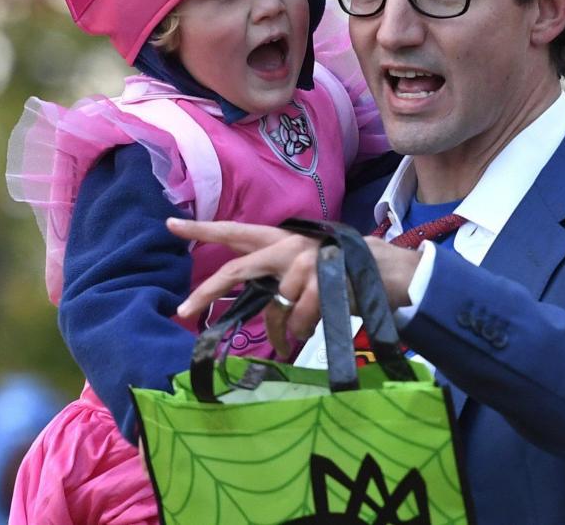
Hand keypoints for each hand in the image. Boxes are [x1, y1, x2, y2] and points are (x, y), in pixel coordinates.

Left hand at [168, 218, 420, 355]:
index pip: (238, 232)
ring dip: (279, 328)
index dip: (203, 229)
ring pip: (274, 302)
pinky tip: (309, 332)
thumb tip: (256, 308)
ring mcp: (307, 258)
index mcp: (284, 240)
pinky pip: (300, 313)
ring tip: (290, 340)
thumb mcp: (308, 273)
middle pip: (238, 268)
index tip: (169, 226)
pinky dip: (302, 327)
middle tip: (183, 311)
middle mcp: (290, 244)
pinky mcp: (325, 275)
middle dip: (208, 290)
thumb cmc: (347, 275)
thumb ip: (279, 283)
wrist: (395, 274)